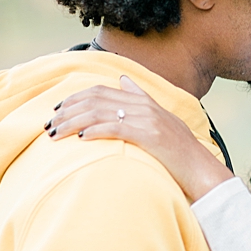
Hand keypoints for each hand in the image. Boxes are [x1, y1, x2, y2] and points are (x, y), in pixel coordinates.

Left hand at [46, 76, 233, 201]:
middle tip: (48, 124)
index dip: (75, 98)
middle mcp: (145, 106)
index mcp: (144, 102)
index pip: (101, 91)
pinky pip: (115, 128)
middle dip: (67, 111)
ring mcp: (148, 120)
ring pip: (100, 113)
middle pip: (96, 100)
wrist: (202, 170)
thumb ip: (142, 98)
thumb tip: (123, 79)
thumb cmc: (181, 152)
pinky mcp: (149, 136)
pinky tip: (79, 139)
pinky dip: (94, 131)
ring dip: (72, 123)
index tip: (57, 111)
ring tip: (54, 134)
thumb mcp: (163, 119)